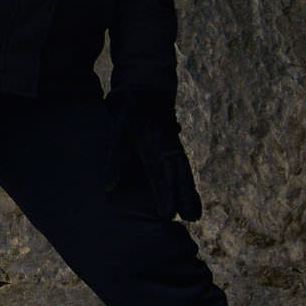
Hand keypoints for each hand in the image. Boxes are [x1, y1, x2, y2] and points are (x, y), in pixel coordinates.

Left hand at [113, 88, 200, 222]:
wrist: (146, 86)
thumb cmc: (127, 109)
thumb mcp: (115, 128)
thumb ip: (114, 157)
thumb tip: (110, 187)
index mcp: (151, 144)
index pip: (159, 174)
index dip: (164, 194)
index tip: (167, 214)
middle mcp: (167, 147)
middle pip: (179, 175)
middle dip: (184, 197)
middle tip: (191, 219)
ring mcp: (174, 147)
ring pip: (185, 172)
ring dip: (190, 193)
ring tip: (195, 216)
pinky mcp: (175, 147)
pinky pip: (184, 168)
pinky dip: (188, 184)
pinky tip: (191, 199)